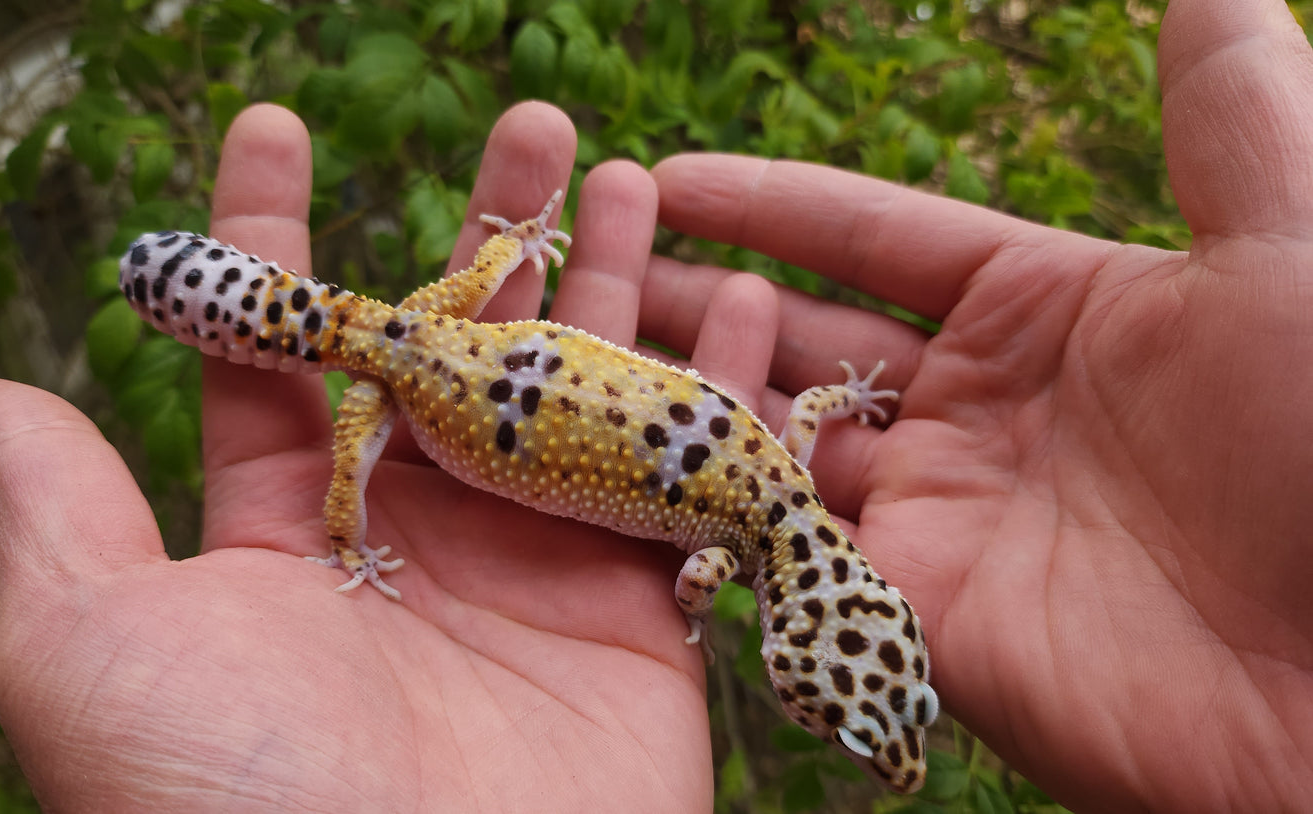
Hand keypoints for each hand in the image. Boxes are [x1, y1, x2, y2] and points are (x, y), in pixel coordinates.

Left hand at [0, 102, 769, 810]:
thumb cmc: (228, 800)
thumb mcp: (91, 645)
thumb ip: (53, 506)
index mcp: (291, 529)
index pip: (287, 346)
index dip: (276, 230)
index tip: (277, 125)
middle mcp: (419, 537)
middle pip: (462, 344)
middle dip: (496, 225)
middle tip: (532, 124)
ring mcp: (536, 574)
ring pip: (584, 392)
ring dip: (614, 281)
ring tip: (635, 177)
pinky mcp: (642, 626)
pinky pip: (695, 484)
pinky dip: (732, 394)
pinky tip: (753, 304)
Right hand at [645, 0, 1312, 809]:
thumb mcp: (1293, 249)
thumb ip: (1230, 116)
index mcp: (1049, 310)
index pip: (874, 238)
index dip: (770, 203)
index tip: (668, 175)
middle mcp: (977, 411)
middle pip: (799, 336)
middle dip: (694, 296)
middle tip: (584, 260)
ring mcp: (935, 516)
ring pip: (771, 440)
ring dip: (678, 397)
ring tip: (568, 354)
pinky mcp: (906, 614)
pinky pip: (778, 547)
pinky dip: (702, 508)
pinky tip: (616, 465)